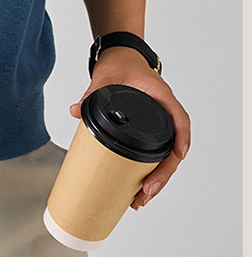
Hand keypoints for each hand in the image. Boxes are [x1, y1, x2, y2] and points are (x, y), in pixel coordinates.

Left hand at [69, 45, 189, 210]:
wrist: (120, 56)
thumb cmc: (120, 64)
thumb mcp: (105, 77)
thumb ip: (91, 93)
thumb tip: (74, 111)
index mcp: (161, 96)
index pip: (179, 119)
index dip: (181, 139)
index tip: (177, 157)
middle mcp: (164, 112)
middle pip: (173, 147)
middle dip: (162, 173)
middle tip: (146, 193)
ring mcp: (157, 122)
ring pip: (165, 156)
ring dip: (156, 178)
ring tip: (140, 200)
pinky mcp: (148, 130)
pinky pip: (153, 153)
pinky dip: (148, 171)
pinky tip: (136, 189)